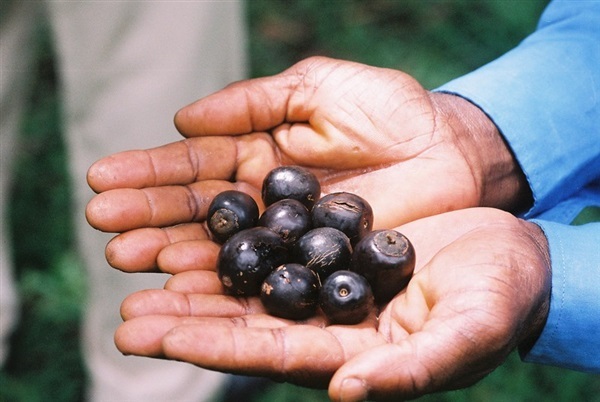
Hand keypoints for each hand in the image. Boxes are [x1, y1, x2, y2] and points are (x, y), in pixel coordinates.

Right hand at [86, 57, 529, 271]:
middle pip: (199, 216)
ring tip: (129, 265)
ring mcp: (288, 241)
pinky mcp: (317, 272)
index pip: (195, 166)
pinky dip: (230, 291)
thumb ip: (253, 102)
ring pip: (223, 254)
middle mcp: (264, 203)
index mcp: (258, 155)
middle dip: (150, 221)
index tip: (102, 181)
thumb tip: (183, 119)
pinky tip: (189, 296)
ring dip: (175, 261)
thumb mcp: (319, 87)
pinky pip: (269, 283)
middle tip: (106, 232)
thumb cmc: (392, 111)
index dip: (149, 174)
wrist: (453, 149)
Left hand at [113, 208, 550, 400]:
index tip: (151, 338)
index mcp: (352, 352)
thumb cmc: (500, 296)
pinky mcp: (334, 241)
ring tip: (140, 264)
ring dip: (198, 273)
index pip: (270, 353)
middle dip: (184, 319)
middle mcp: (328, 320)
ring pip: (252, 278)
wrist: (511, 250)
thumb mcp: (466, 332)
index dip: (211, 348)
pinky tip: (202, 219)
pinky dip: (238, 229)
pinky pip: (277, 235)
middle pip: (245, 323)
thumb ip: (411, 367)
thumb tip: (347, 391)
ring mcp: (328, 279)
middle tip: (126, 315)